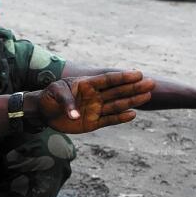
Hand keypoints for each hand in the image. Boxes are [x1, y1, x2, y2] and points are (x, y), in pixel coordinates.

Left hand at [35, 71, 154, 133]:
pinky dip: (120, 118)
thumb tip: (75, 116)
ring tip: (147, 95)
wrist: (44, 112)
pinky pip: (109, 120)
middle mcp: (95, 96)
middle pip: (118, 91)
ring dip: (132, 101)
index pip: (108, 80)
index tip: (138, 74)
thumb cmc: (50, 97)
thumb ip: (67, 103)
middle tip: (151, 83)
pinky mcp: (93, 122)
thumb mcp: (55, 94)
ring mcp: (96, 109)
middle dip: (134, 87)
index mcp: (87, 84)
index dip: (123, 77)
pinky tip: (132, 114)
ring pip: (117, 104)